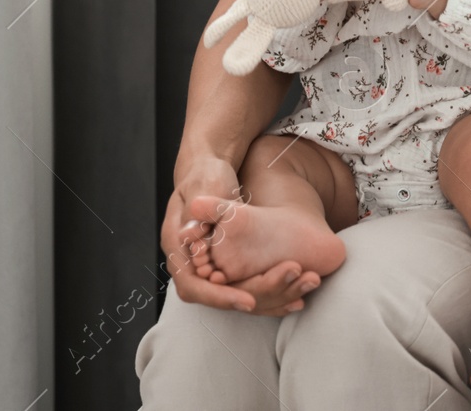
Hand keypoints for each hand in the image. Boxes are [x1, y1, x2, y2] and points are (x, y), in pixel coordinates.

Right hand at [161, 153, 321, 314]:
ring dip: (262, 299)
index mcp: (176, 246)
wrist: (210, 168)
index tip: (248, 301)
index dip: (220, 297)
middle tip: (279, 301)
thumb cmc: (206, 175)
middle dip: (245, 301)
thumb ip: (197, 207)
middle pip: (212, 296)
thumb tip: (190, 232)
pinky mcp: (222, 262)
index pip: (192, 286)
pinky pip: (240, 284)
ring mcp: (204, 263)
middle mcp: (188, 261)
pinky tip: (294, 297)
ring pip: (228, 294)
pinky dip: (265, 292)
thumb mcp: (202, 186)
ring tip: (295, 301)